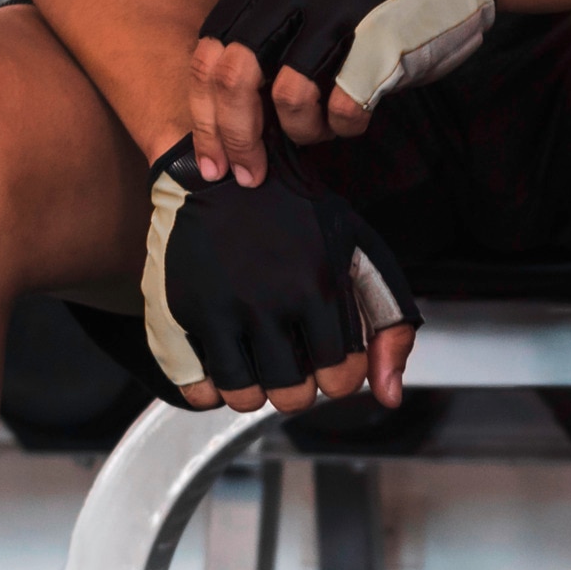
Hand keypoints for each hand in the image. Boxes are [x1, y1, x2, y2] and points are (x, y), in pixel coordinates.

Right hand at [140, 135, 420, 414]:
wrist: (225, 171)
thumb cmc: (298, 214)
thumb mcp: (362, 254)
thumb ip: (390, 324)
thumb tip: (390, 396)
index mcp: (318, 287)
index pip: (340, 379)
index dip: (339, 376)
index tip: (329, 358)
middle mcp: (267, 301)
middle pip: (292, 396)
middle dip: (300, 387)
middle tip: (293, 361)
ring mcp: (219, 306)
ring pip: (244, 397)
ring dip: (257, 391)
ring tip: (260, 362)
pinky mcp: (179, 308)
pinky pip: (197, 386)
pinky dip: (212, 388)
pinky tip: (226, 362)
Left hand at [187, 0, 498, 178]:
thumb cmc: (371, 0)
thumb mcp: (302, 0)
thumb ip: (262, 41)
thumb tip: (221, 117)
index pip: (206, 56)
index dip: (203, 117)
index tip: (212, 162)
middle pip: (233, 78)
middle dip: (236, 138)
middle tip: (248, 175)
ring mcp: (338, 14)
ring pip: (288, 98)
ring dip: (300, 132)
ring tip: (320, 131)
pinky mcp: (381, 43)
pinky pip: (344, 109)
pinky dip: (345, 128)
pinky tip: (355, 119)